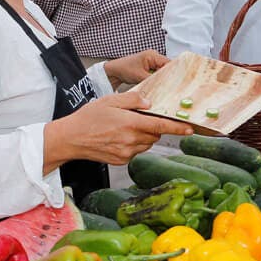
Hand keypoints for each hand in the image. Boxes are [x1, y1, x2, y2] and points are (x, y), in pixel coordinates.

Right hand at [44, 89, 192, 166]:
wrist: (70, 139)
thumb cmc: (88, 117)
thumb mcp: (110, 100)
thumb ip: (133, 100)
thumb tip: (150, 104)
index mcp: (130, 123)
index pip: (160, 126)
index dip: (177, 128)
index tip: (190, 129)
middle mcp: (131, 140)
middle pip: (155, 135)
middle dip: (153, 127)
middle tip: (137, 119)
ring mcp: (127, 153)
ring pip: (147, 143)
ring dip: (143, 136)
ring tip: (124, 128)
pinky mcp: (122, 161)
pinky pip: (136, 151)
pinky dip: (133, 144)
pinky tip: (118, 138)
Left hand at [103, 50, 169, 88]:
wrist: (114, 71)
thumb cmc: (124, 69)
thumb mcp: (140, 76)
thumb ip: (153, 80)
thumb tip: (164, 85)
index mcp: (152, 55)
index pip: (169, 63)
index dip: (174, 72)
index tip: (178, 81)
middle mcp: (154, 57)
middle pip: (167, 68)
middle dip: (169, 77)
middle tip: (172, 86)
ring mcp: (152, 62)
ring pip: (163, 72)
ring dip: (163, 79)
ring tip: (165, 87)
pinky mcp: (150, 68)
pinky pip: (158, 74)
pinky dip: (158, 80)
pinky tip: (158, 86)